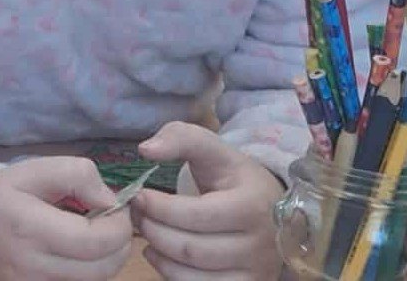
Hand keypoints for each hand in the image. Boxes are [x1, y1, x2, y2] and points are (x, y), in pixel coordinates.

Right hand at [0, 155, 132, 280]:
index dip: (119, 225)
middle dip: (120, 243)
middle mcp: (31, 267)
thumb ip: (75, 174)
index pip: (94, 241)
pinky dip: (90, 273)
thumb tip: (110, 199)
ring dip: (108, 260)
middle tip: (112, 220)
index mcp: (30, 227)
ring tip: (95, 234)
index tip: (118, 207)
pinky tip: (80, 252)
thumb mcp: (32, 170)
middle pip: (102, 270)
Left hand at [134, 121, 282, 279]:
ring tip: (146, 235)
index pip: (198, 214)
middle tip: (137, 216)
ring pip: (194, 277)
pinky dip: (173, 277)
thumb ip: (180, 139)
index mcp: (251, 204)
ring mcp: (255, 272)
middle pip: (193, 249)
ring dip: (160, 256)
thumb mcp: (212, 149)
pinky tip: (160, 256)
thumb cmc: (233, 175)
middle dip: (155, 231)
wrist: (268, 205)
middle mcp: (259, 244)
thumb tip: (145, 150)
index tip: (139, 196)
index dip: (161, 208)